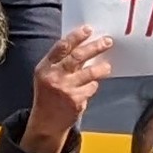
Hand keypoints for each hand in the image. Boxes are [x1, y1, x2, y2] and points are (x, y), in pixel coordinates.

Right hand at [20, 26, 113, 152]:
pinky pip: (91, 88)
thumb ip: (61, 62)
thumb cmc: (48, 94)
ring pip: (89, 73)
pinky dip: (93, 86)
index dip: (76, 37)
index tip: (88, 30)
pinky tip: (89, 88)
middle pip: (78, 57)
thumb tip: (84, 45)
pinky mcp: (76, 101)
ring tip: (107, 67)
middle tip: (107, 41)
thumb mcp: (47, 75)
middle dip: (94, 47)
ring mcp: (66, 90)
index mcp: (45, 67)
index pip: (61, 47)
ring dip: (101, 68)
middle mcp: (54, 77)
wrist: (46, 122)